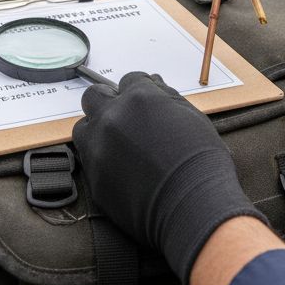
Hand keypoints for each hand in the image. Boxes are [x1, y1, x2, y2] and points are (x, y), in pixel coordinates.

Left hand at [72, 73, 267, 284]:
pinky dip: (100, 159)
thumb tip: (155, 86)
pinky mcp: (93, 176)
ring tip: (119, 145)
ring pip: (83, 128)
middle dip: (108, 103)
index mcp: (140, 99)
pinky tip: (121, 167)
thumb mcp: (193, 118)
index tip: (145, 103)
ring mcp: (98, 147)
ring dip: (97, 131)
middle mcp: (113, 117)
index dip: (139, 91)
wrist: (192, 204)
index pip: (130, 80)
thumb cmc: (201, 161)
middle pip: (94, 97)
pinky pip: (88, 159)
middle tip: (126, 119)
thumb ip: (168, 98)